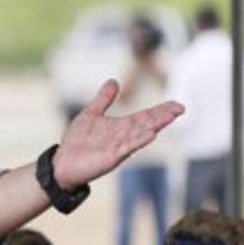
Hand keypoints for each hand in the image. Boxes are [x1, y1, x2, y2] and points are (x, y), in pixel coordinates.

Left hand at [53, 79, 183, 189]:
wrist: (63, 163)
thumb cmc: (77, 142)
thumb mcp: (90, 114)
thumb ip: (104, 99)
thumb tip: (113, 81)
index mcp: (120, 127)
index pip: (144, 117)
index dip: (160, 110)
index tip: (176, 104)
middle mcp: (123, 137)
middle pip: (146, 124)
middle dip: (162, 116)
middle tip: (180, 108)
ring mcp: (118, 148)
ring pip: (139, 134)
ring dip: (154, 126)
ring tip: (169, 118)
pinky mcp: (110, 157)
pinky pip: (127, 147)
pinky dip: (138, 140)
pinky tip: (151, 134)